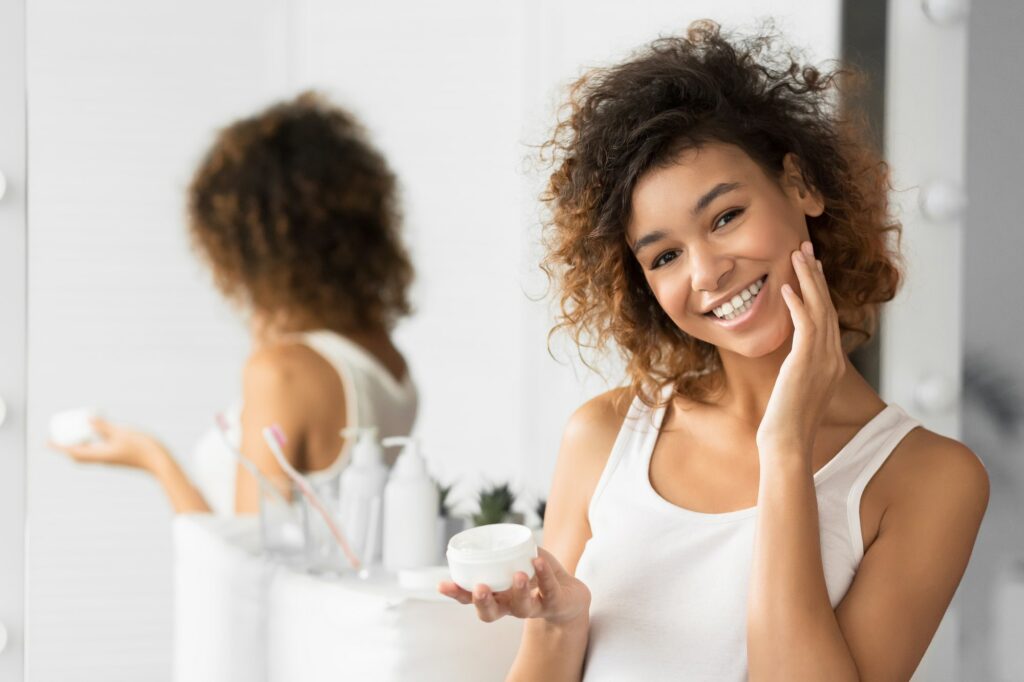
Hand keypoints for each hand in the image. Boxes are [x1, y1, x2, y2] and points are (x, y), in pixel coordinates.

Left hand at [49, 417, 164, 470]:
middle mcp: (103, 459)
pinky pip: (99, 451)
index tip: (47, 443)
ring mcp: (111, 459)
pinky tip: (97, 434)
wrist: (160, 461)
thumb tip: (87, 419)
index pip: (73, 452)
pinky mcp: (118, 457)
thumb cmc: (142, 447)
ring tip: (76, 433)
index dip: (59, 447)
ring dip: (80, 445)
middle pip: (79, 455)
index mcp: (101, 455)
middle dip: (67, 447)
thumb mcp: (121, 432)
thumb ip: (104, 426)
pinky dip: (93, 443)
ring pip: (89, 453)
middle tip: (59, 437)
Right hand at [437, 547, 590, 624]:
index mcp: (498, 597)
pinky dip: (543, 574)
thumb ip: (506, 550)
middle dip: (482, 602)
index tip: (442, 584)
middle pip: (491, 612)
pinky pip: (549, 590)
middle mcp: (512, 606)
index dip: (456, 593)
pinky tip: (538, 561)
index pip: (471, 598)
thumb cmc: (540, 578)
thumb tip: (489, 533)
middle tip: (479, 588)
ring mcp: (534, 607)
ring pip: (522, 608)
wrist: (572, 598)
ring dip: (517, 591)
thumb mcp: (519, 562)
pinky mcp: (556, 603)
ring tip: (517, 575)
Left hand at [755, 240, 845, 455]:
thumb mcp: (795, 390)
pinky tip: (787, 287)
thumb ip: (800, 370)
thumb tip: (794, 362)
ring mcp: (823, 361)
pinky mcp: (807, 364)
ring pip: (819, 310)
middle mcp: (832, 359)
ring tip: (797, 255)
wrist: (788, 444)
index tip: (812, 267)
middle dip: (816, 276)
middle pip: (827, 307)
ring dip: (808, 280)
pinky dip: (798, 304)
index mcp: (832, 364)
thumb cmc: (786, 424)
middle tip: (807, 248)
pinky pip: (806, 326)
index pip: (828, 318)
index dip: (820, 290)